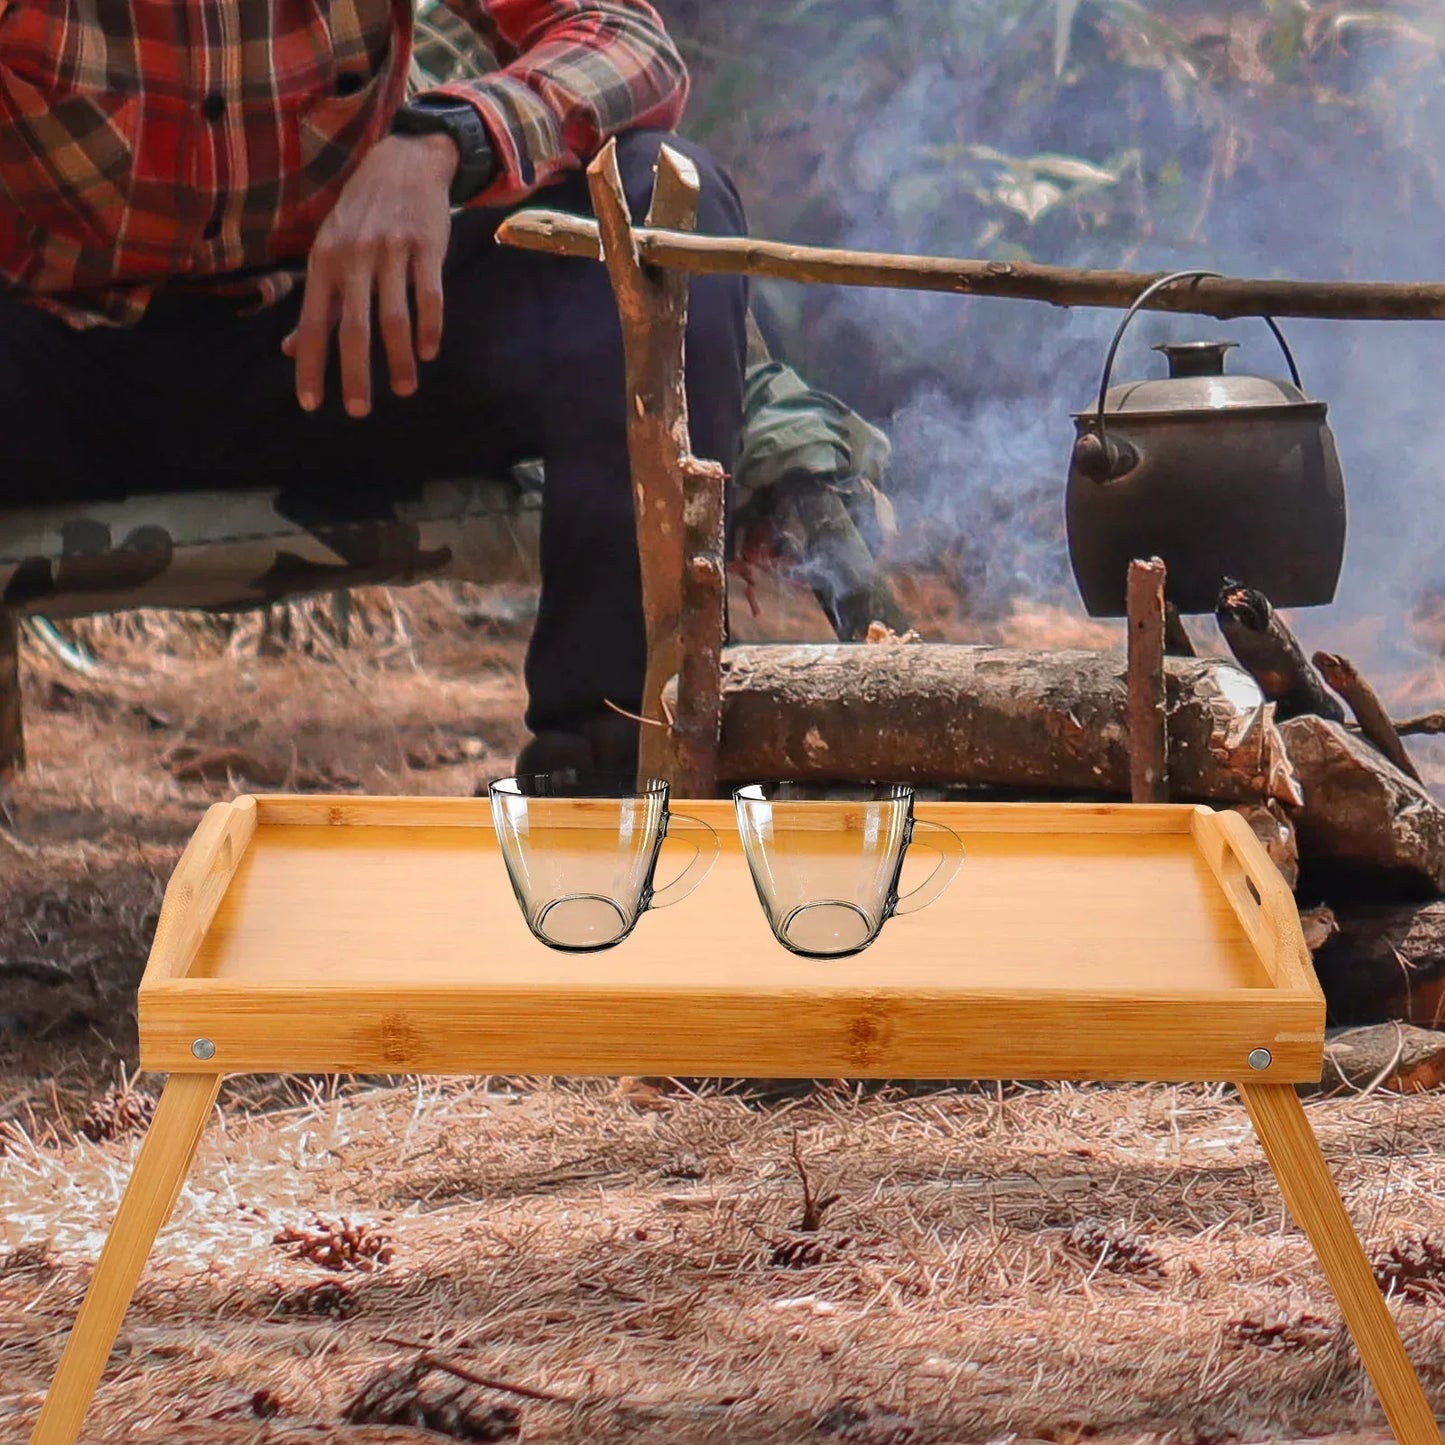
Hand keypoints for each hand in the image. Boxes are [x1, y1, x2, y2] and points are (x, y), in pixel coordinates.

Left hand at [283, 133, 458, 417]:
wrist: (405, 161)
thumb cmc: (362, 216)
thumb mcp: (329, 251)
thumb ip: (315, 304)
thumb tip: (290, 351)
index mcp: (323, 262)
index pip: (312, 323)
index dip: (311, 365)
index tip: (311, 404)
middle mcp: (353, 257)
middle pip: (352, 327)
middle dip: (354, 373)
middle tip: (358, 411)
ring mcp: (391, 251)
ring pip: (393, 318)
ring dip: (398, 360)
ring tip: (403, 389)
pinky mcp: (426, 247)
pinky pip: (429, 296)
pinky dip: (430, 328)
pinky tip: (428, 353)